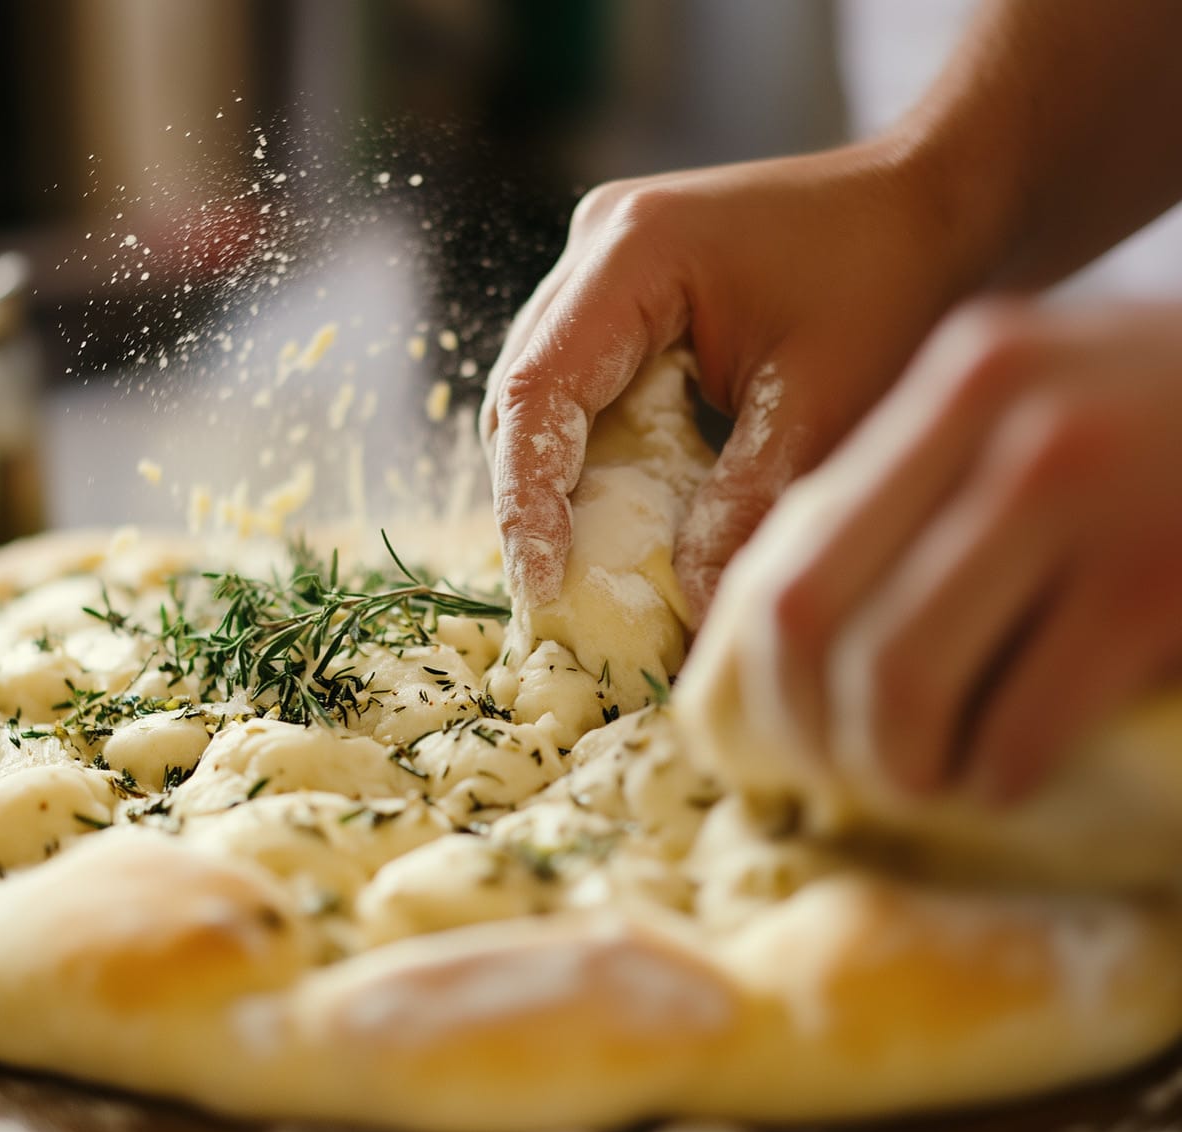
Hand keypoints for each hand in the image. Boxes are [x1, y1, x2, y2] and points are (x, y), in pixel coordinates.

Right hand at [481, 140, 980, 617]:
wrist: (927, 203)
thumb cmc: (889, 281)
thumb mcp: (824, 401)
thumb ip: (747, 504)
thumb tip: (691, 609)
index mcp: (634, 251)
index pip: (537, 388)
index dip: (526, 496)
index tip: (544, 585)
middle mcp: (598, 247)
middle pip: (523, 394)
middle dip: (532, 498)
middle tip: (554, 594)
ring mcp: (606, 268)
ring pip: (545, 396)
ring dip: (559, 482)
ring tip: (580, 568)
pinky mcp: (626, 295)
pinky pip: (586, 388)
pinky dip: (596, 457)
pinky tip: (622, 514)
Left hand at [744, 299, 1181, 801]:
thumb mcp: (1060, 413)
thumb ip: (939, 490)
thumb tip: (803, 627)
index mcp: (965, 377)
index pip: (794, 539)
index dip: (763, 660)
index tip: (782, 724)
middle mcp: (1004, 417)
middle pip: (814, 613)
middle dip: (811, 724)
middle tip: (844, 773)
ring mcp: (1084, 492)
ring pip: (900, 675)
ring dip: (899, 762)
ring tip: (929, 780)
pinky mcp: (1158, 582)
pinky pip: (1021, 722)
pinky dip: (1000, 776)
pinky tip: (1012, 778)